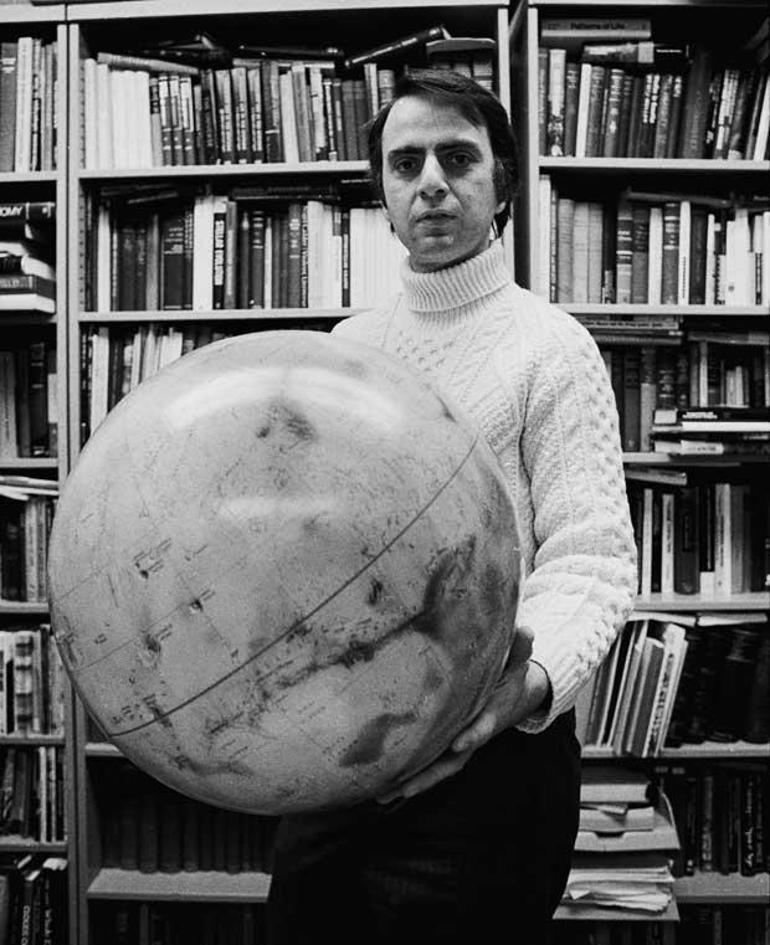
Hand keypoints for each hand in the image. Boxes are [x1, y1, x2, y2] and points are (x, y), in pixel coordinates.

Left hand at [377, 627, 550, 803]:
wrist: (514, 696)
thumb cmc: (509, 676)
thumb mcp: (516, 664)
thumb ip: (520, 650)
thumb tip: (527, 630)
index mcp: (489, 715)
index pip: (482, 727)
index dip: (472, 735)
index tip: (457, 743)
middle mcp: (473, 736)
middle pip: (454, 761)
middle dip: (430, 775)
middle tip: (406, 787)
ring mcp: (460, 745)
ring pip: (438, 769)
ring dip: (413, 782)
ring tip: (383, 795)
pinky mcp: (447, 747)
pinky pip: (429, 766)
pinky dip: (408, 778)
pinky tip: (381, 789)